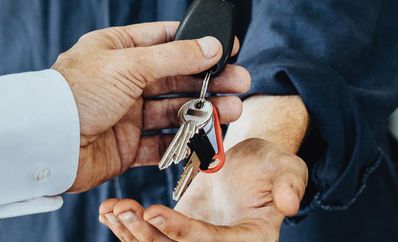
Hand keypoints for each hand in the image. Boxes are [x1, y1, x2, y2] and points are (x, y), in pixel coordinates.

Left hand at [51, 22, 249, 192]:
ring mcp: (125, 114)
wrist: (46, 142)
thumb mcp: (130, 64)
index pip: (165, 39)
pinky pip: (163, 142)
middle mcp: (122, 80)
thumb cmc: (76, 93)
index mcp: (117, 49)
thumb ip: (175, 56)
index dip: (197, 42)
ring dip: (204, 110)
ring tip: (232, 111)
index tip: (228, 46)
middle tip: (240, 82)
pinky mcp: (126, 146)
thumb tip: (212, 45)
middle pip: (176, 77)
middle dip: (209, 80)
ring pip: (174, 110)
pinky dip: (186, 140)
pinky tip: (207, 136)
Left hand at [95, 138, 308, 241]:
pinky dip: (125, 226)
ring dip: (130, 232)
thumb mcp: (286, 167)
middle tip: (123, 210)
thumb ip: (290, 183)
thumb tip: (290, 205)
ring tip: (112, 207)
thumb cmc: (271, 165)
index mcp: (249, 241)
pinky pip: (146, 238)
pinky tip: (107, 209)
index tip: (154, 212)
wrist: (251, 163)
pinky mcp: (174, 235)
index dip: (181, 232)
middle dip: (146, 236)